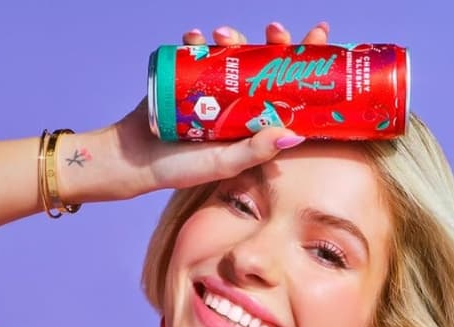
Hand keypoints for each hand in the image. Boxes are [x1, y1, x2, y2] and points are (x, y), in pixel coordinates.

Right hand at [106, 21, 332, 196]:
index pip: (289, 87)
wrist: (135, 161)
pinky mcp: (186, 77)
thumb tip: (295, 134)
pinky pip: (196, 52)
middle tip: (275, 30)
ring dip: (232, 38)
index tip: (319, 36)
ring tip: (223, 36)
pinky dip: (197, 41)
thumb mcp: (224, 163)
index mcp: (255, 120)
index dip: (305, 62)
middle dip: (273, 40)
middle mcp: (238, 100)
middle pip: (264, 62)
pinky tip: (195, 37)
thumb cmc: (182, 168)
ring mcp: (213, 87)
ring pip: (232, 53)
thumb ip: (255, 150)